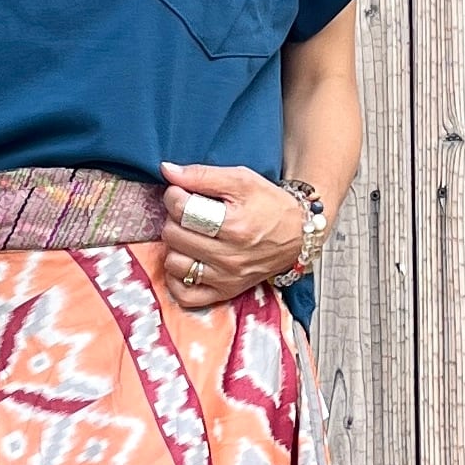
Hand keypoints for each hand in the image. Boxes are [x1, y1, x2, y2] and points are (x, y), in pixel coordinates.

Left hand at [157, 162, 305, 310]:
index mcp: (234, 225)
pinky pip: (184, 294)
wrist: (298, 235)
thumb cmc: (270, 205)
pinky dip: (178, 278)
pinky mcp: (224, 293)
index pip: (183, 210)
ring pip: (174, 263)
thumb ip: (202, 174)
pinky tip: (187, 260)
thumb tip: (167, 170)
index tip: (180, 192)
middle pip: (174, 235)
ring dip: (176, 246)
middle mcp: (230, 256)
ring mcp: (226, 278)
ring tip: (190, 235)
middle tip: (188, 213)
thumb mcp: (242, 180)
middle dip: (174, 219)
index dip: (174, 196)